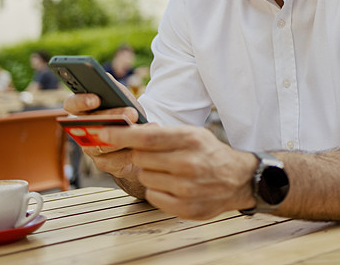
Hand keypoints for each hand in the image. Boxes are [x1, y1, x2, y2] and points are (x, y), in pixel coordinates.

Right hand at [63, 93, 146, 188]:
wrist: (137, 139)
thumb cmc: (126, 112)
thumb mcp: (121, 97)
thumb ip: (111, 87)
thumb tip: (105, 78)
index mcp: (82, 110)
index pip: (71, 104)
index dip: (80, 102)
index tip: (96, 99)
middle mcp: (81, 130)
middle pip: (89, 125)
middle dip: (111, 118)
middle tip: (131, 113)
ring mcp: (91, 149)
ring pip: (103, 144)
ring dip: (125, 135)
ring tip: (144, 127)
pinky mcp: (104, 164)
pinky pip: (116, 160)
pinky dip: (132, 150)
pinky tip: (145, 141)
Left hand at [95, 125, 257, 219]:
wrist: (238, 179)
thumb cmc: (208, 153)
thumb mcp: (192, 134)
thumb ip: (162, 133)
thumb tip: (127, 131)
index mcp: (190, 139)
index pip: (146, 136)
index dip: (120, 134)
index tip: (102, 132)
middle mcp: (188, 163)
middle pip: (140, 158)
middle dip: (141, 155)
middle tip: (156, 155)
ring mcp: (187, 188)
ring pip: (144, 177)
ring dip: (150, 173)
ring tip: (169, 171)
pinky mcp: (185, 208)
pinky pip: (152, 196)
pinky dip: (157, 190)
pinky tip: (172, 185)